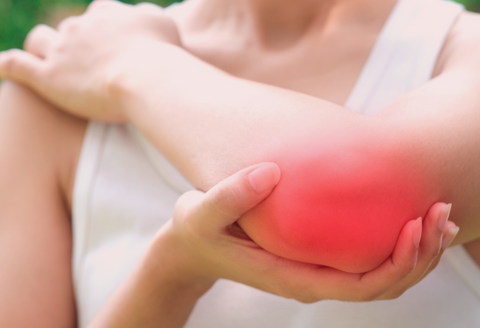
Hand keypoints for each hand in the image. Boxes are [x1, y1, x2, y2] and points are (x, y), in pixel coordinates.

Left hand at [0, 0, 179, 121]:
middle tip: (91, 65)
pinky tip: (2, 68)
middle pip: (70, 29)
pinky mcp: (48, 77)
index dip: (103, 28)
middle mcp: (80, 26)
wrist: (146, 77)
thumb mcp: (164, 25)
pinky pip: (16, 65)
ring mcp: (61, 50)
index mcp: (106, 13)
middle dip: (77, 43)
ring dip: (44, 48)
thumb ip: (150, 16)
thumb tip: (144, 17)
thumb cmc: (163, 55)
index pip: (99, 13)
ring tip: (49, 62)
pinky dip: (7, 65)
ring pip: (41, 40)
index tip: (111, 44)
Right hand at [160, 162, 458, 301]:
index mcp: (292, 277)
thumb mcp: (199, 214)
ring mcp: (315, 268)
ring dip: (415, 251)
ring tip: (439, 216)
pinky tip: (405, 214)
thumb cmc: (196, 232)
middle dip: (419, 256)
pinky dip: (394, 241)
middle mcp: (311, 279)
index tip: (414, 226)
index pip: (358, 286)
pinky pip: (364, 257)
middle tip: (441, 215)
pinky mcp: (315, 254)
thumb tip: (270, 172)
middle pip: (381, 284)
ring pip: (379, 274)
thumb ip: (229, 196)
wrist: (190, 246)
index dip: (395, 263)